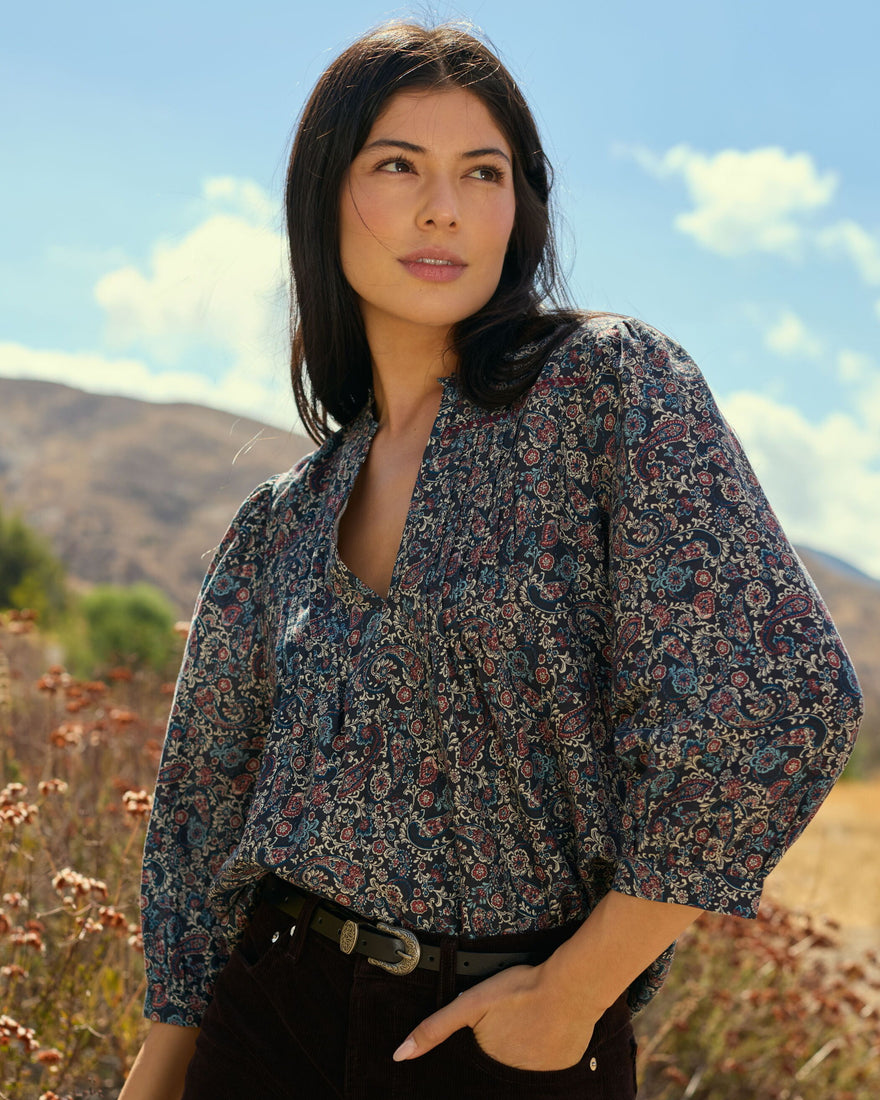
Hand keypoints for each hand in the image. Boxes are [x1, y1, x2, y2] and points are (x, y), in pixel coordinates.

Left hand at [392, 962, 597, 1070]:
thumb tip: (399, 1055)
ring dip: (529, 1038)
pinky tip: (551, 1022)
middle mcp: (513, 1074)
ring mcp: (541, 1072)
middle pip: (504, 1053)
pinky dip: (551, 1040)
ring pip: (527, 1055)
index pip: (482, 1052)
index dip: (489, 1033)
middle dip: (508, 1036)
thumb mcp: (470, 1004)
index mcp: (489, 1060)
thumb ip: (435, 1028)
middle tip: (519, 1012)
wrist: (569, 987)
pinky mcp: (565, 1064)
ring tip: (534, 1014)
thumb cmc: (519, 990)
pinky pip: (553, 1055)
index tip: (501, 1019)